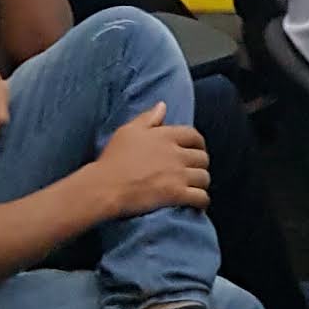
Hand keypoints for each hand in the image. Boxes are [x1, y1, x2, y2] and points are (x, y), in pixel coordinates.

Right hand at [83, 102, 208, 215]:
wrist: (104, 186)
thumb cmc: (113, 159)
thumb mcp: (127, 132)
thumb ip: (148, 118)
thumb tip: (163, 105)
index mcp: (165, 136)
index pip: (194, 136)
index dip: (198, 144)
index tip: (195, 150)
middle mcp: (176, 154)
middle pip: (203, 158)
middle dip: (199, 165)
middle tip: (192, 170)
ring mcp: (178, 175)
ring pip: (204, 178)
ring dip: (201, 183)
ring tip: (194, 186)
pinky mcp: (177, 194)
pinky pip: (201, 197)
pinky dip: (202, 200)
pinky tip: (197, 202)